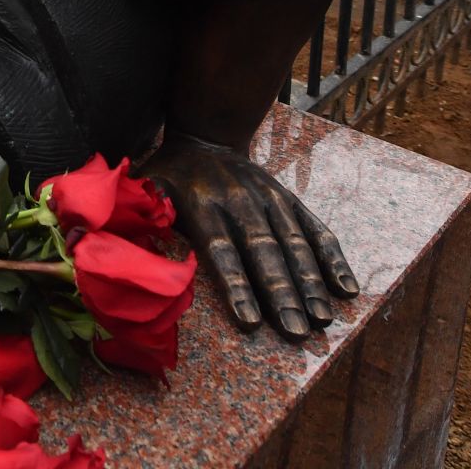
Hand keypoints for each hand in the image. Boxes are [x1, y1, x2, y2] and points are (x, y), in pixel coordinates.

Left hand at [145, 132, 356, 338]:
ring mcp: (269, 199)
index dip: (236, 286)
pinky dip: (333, 259)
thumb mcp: (148, 187)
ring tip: (321, 321)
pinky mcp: (289, 199)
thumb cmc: (170, 175)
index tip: (249, 323)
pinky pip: (315, 229)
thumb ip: (143, 215)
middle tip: (294, 334)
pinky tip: (347, 290)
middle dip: (281, 295)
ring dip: (310, 283)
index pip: (221, 250)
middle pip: (263, 252)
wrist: (206, 136)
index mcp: (202, 203)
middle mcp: (240, 201)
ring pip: (293, 243)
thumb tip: (123, 245)